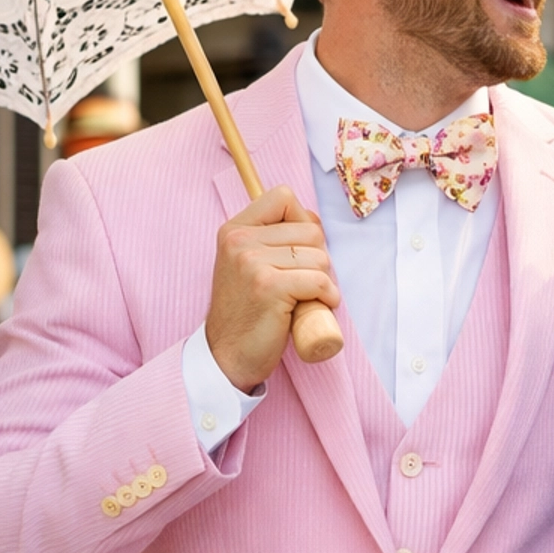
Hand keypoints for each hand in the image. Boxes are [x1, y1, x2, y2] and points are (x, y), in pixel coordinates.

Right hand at [205, 188, 338, 393]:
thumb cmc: (247, 311)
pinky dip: (327, 296)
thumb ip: (273, 238)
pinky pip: (320, 281)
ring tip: (300, 299)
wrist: (226, 355)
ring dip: (322, 281)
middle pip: (310, 230)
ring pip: (320, 257)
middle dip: (316, 258)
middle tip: (299, 284)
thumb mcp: (249, 264)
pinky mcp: (269, 287)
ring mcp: (252, 263)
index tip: (296, 251)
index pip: (283, 197)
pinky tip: (313, 307)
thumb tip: (312, 219)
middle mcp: (239, 241)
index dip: (302, 221)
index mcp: (234, 230)